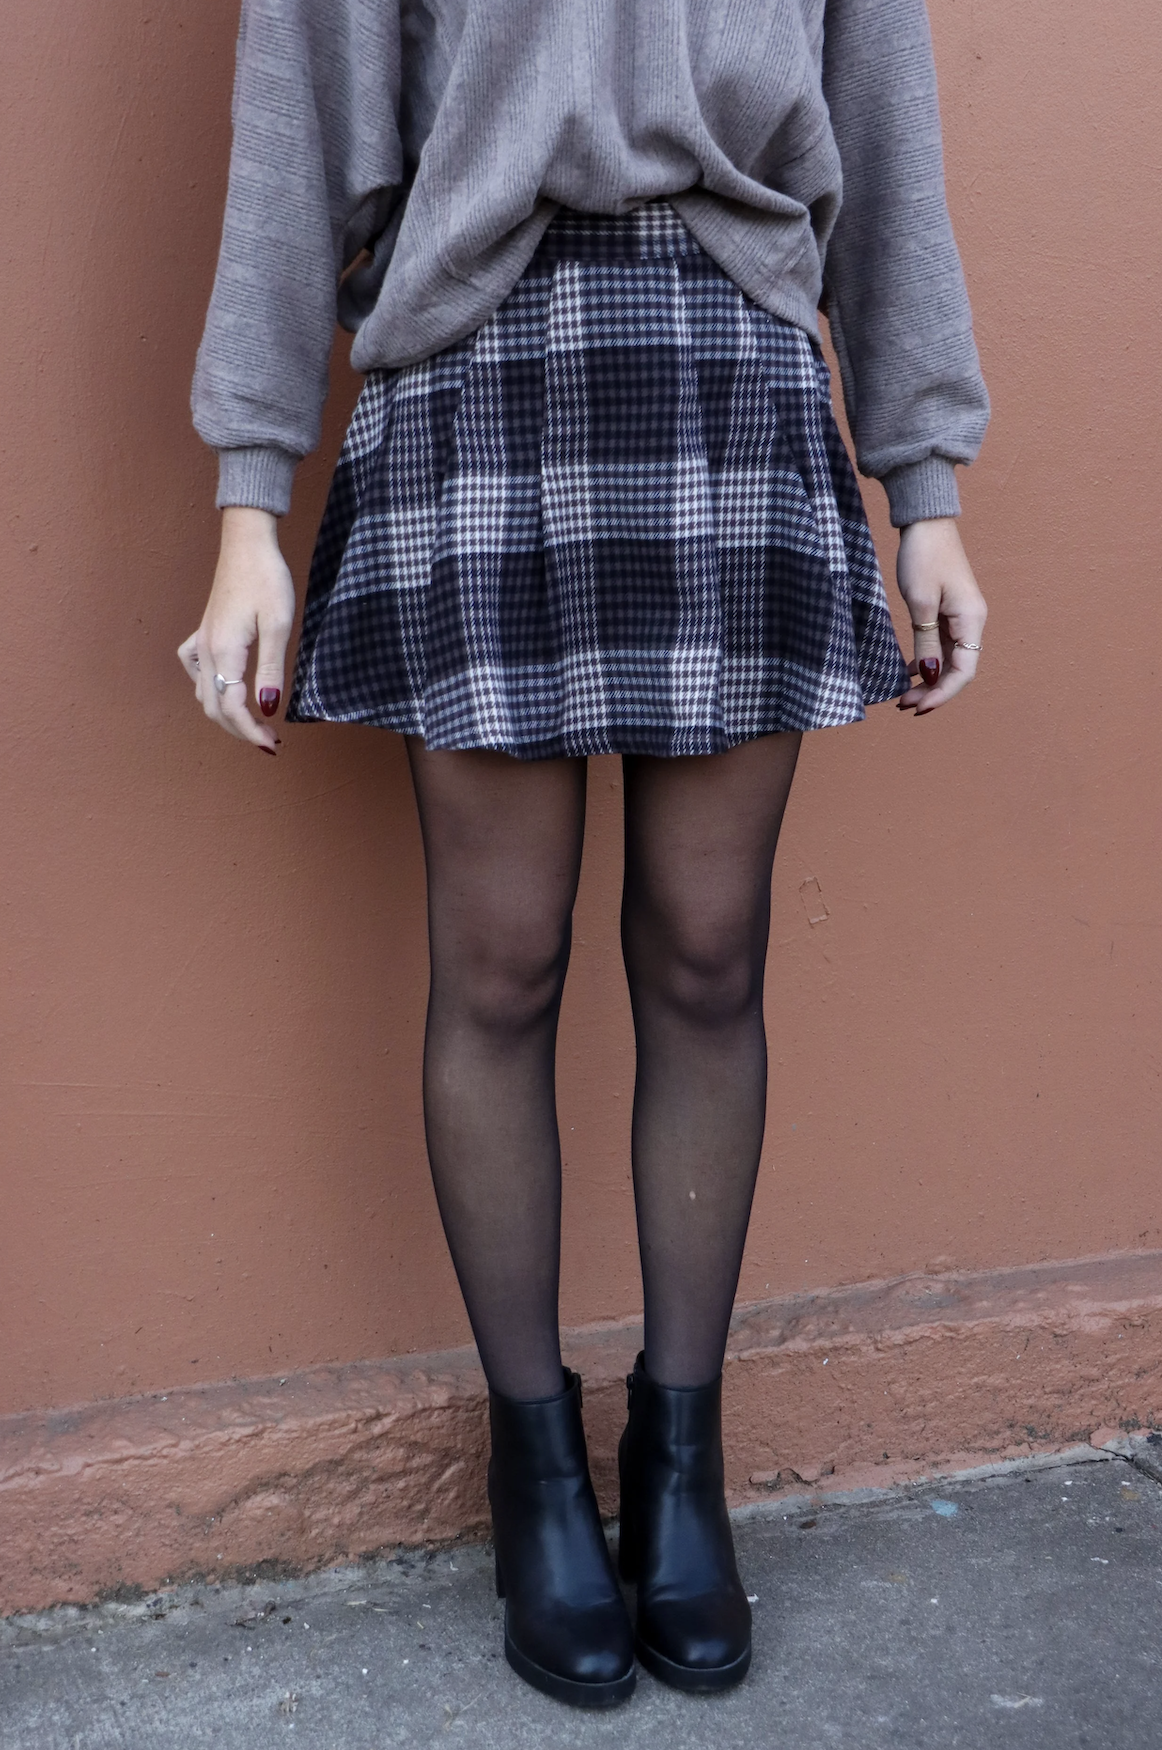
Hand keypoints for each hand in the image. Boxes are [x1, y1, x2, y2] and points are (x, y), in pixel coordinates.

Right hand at [177, 508, 294, 754]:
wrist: (247, 544)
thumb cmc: (267, 579)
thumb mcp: (279, 625)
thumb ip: (271, 670)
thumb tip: (267, 708)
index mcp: (224, 652)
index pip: (232, 708)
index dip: (251, 732)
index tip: (272, 744)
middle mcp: (205, 651)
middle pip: (214, 707)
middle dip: (240, 729)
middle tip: (269, 739)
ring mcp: (200, 641)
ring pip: (203, 693)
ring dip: (225, 713)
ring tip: (254, 720)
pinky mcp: (203, 632)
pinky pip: (195, 669)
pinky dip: (207, 686)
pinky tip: (226, 684)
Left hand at [894, 518, 986, 716]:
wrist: (925, 523)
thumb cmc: (923, 556)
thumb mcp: (920, 602)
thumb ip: (926, 641)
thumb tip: (930, 676)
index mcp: (971, 620)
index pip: (963, 671)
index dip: (942, 694)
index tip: (917, 708)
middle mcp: (971, 622)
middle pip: (957, 670)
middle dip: (932, 691)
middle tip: (903, 705)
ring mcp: (960, 618)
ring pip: (948, 660)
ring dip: (928, 680)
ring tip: (903, 696)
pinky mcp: (947, 612)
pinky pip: (941, 646)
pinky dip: (926, 662)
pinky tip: (909, 671)